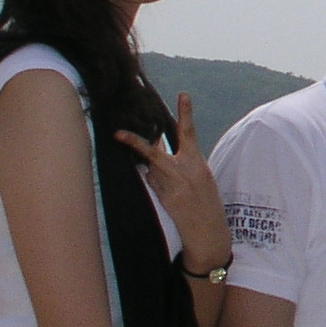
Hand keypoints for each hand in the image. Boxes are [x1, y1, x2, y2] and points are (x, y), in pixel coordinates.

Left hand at [115, 94, 229, 274]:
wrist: (208, 231)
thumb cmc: (207, 203)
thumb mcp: (202, 178)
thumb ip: (184, 162)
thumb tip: (159, 151)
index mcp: (197, 163)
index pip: (189, 132)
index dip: (186, 112)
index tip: (183, 95)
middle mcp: (184, 171)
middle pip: (153, 152)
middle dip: (134, 143)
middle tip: (117, 133)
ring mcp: (172, 186)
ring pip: (151, 170)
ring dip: (153, 172)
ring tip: (173, 187)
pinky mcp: (164, 198)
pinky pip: (152, 184)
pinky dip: (155, 184)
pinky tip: (168, 196)